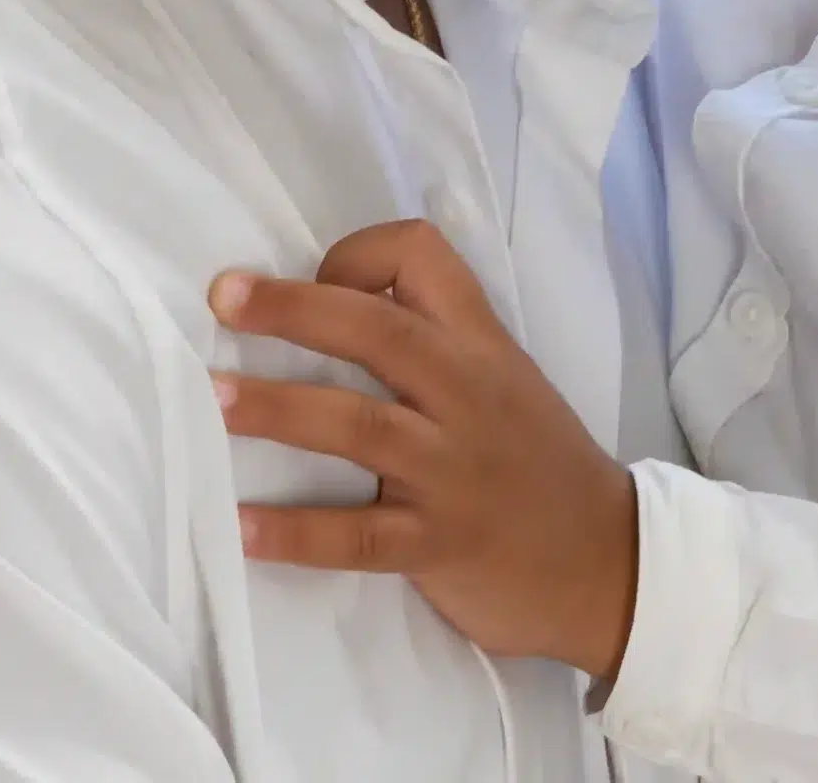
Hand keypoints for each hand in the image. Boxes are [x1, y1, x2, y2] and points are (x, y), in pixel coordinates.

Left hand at [210, 219, 640, 682]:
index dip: (357, 257)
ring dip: (277, 408)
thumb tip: (331, 310)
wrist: (606, 560)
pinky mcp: (437, 543)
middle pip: (378, 331)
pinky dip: (294, 531)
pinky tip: (240, 527)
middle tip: (225, 299)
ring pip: (358, 425)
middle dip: (295, 310)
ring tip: (211, 399)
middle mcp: (467, 394)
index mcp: (483, 345)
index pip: (424, 259)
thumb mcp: (507, 381)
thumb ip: (438, 347)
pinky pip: (356, 536)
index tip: (318, 284)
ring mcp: (452, 469)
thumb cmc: (540, 464)